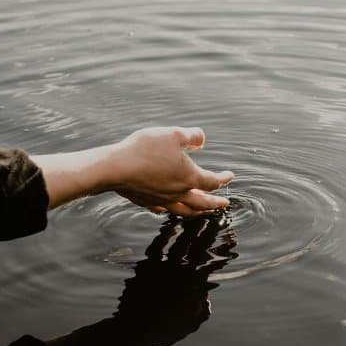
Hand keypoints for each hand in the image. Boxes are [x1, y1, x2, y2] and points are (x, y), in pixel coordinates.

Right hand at [106, 127, 234, 216]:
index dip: (223, 179)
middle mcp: (178, 193)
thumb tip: (201, 140)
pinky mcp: (145, 201)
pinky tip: (168, 207)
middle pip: (202, 202)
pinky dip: (170, 208)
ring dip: (197, 211)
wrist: (115, 168)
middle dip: (215, 203)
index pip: (213, 182)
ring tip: (202, 211)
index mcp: (189, 178)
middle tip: (224, 205)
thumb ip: (192, 136)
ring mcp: (161, 200)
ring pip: (184, 210)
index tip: (230, 176)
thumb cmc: (146, 149)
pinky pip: (162, 209)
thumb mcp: (174, 134)